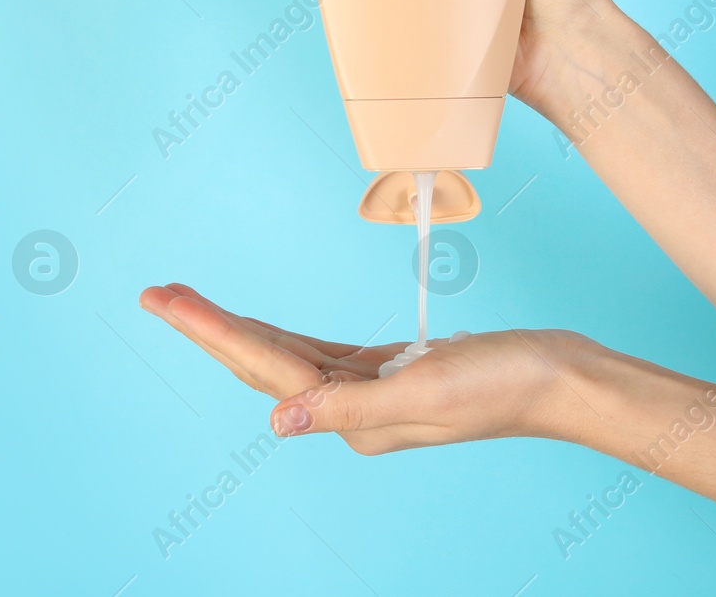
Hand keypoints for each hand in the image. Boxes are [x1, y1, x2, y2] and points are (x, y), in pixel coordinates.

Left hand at [139, 283, 593, 453]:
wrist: (560, 378)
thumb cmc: (503, 383)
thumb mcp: (426, 390)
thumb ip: (348, 407)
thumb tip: (276, 422)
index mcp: (354, 418)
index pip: (266, 367)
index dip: (211, 330)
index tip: (164, 300)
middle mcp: (351, 411)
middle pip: (261, 362)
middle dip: (206, 327)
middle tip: (155, 294)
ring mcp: (369, 392)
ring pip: (283, 356)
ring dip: (235, 328)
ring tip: (188, 304)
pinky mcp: (389, 372)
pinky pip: (320, 354)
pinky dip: (284, 336)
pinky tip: (262, 326)